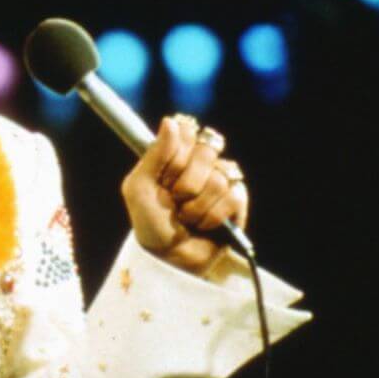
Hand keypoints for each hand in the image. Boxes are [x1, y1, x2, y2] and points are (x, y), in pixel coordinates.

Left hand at [120, 116, 248, 275]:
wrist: (168, 256)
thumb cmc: (149, 221)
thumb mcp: (140, 187)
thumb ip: (155, 154)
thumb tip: (171, 121)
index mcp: (176, 152)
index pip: (187, 130)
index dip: (175, 154)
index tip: (163, 175)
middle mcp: (201, 162)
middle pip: (206, 150)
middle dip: (185, 182)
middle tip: (174, 198)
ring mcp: (221, 179)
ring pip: (219, 177)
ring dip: (196, 205)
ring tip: (186, 217)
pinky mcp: (237, 201)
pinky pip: (234, 196)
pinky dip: (213, 216)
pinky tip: (203, 224)